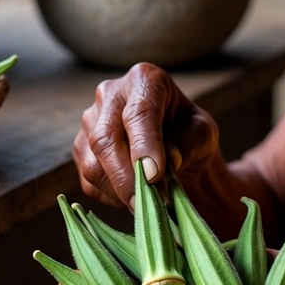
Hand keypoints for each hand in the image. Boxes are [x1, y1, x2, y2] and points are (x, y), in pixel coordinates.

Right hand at [73, 62, 219, 209]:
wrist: (173, 141)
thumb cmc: (190, 132)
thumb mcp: (203, 134)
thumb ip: (189, 144)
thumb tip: (169, 161)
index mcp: (144, 80)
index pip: (139, 113)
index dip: (144, 146)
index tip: (154, 176)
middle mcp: (110, 94)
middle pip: (105, 139)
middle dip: (126, 178)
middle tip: (148, 204)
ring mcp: (90, 121)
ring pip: (92, 164)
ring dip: (120, 192)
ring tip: (149, 202)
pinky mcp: (81, 148)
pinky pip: (88, 180)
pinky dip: (112, 197)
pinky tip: (134, 196)